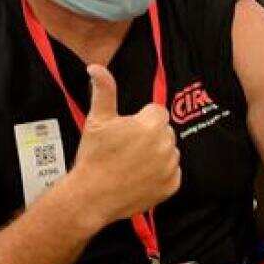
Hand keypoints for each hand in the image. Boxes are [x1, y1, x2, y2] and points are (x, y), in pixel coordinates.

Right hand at [67, 64, 180, 231]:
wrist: (91, 197)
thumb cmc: (94, 157)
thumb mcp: (97, 120)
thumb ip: (103, 90)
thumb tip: (96, 67)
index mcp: (151, 125)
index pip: (157, 112)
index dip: (141, 120)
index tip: (127, 131)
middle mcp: (166, 145)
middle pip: (164, 131)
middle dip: (150, 136)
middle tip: (127, 148)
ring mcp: (170, 167)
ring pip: (170, 152)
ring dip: (157, 154)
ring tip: (132, 163)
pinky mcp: (171, 186)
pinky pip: (173, 173)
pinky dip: (161, 174)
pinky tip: (140, 177)